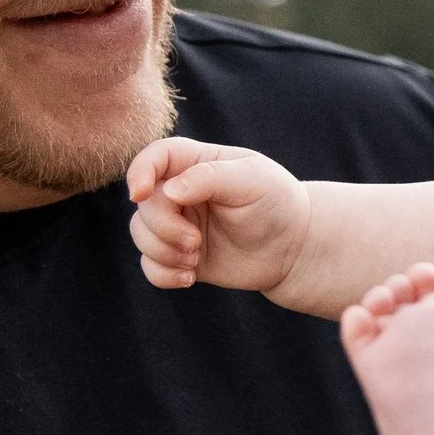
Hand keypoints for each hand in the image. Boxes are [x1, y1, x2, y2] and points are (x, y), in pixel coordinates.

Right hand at [125, 137, 311, 292]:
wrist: (294, 249)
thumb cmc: (277, 204)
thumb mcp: (252, 180)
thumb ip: (210, 178)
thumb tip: (169, 191)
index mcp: (197, 163)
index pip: (155, 157)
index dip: (139, 172)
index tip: (139, 194)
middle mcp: (181, 192)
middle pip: (145, 204)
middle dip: (163, 226)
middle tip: (194, 242)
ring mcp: (179, 224)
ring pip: (141, 235)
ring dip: (162, 251)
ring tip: (195, 259)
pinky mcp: (181, 256)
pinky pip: (150, 266)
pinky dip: (163, 274)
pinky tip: (189, 277)